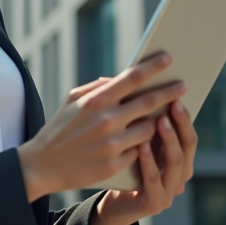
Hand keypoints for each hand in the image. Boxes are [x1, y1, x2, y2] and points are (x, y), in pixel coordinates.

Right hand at [16, 53, 185, 202]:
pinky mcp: (114, 165)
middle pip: (149, 102)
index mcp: (96, 100)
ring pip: (149, 129)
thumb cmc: (60, 128)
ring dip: (154, 124)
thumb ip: (98, 87)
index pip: (132, 78)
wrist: (43, 165)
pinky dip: (140, 146)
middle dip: (169, 92)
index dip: (153, 67)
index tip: (168, 59)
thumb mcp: (72, 100)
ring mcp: (111, 144)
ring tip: (157, 119)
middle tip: (182, 86)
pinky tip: (137, 143)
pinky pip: (139, 151)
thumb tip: (120, 79)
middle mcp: (106, 120)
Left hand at [89, 96, 197, 224]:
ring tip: (161, 120)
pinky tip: (141, 145)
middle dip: (181, 123)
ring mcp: (171, 191)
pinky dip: (149, 161)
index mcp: (180, 158)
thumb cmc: (123, 163)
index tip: (177, 91)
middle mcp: (181, 174)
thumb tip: (142, 84)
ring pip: (176, 161)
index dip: (184, 114)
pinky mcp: (155, 203)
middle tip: (173, 102)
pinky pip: (154, 180)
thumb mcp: (136, 140)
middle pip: (188, 145)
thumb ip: (144, 121)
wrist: (110, 199)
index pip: (189, 133)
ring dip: (169, 139)